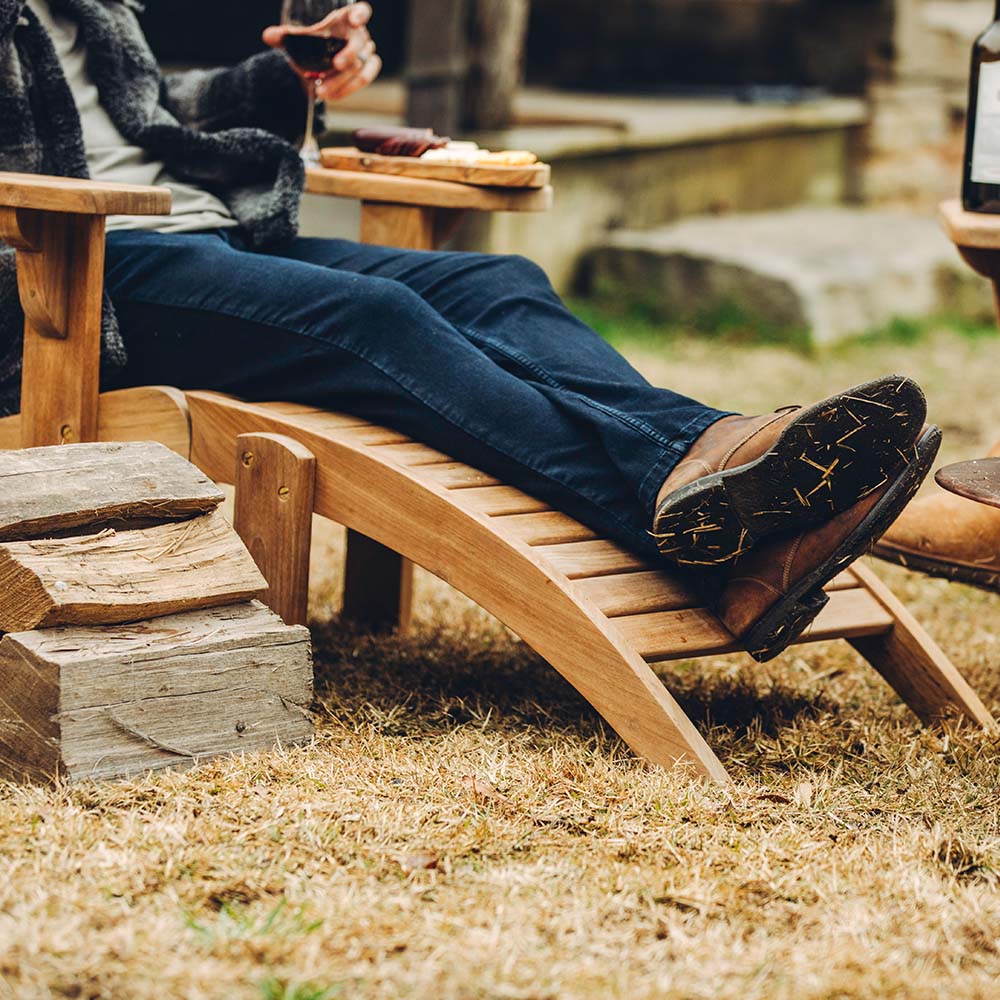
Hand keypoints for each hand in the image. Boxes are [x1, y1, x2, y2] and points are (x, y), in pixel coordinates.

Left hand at [263, 2, 381, 101]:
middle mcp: (359, 35)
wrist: (319, 65)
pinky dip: (347, 89)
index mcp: (345, 19)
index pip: (361, 11)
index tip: (354, 22)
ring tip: (322, 90)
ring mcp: (365, 53)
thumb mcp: (299, 40)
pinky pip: (362, 79)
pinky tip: (332, 95)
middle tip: (335, 65)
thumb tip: (268, 36)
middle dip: (348, 55)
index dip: (360, 15)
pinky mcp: (367, 69)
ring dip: (342, 80)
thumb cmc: (313, 45)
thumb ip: (284, 36)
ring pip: (360, 66)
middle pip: (359, 43)